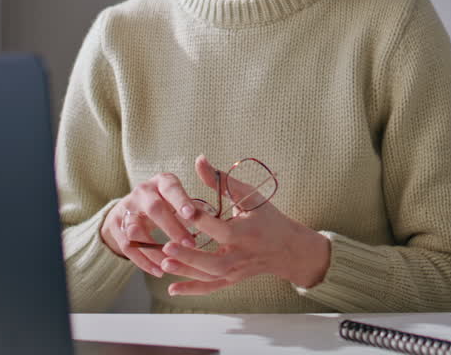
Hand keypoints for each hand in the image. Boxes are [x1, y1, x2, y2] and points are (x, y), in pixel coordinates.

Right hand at [99, 170, 205, 278]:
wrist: (131, 207)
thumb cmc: (166, 203)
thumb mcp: (178, 199)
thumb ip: (193, 208)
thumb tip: (210, 221)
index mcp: (161, 182)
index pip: (171, 188)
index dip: (181, 201)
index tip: (192, 215)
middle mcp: (142, 192)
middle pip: (154, 209)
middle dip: (172, 228)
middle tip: (190, 245)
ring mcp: (126, 208)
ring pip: (137, 230)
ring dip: (154, 250)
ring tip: (171, 264)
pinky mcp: (115, 226)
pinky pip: (127, 246)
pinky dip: (143, 261)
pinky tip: (158, 271)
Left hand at [158, 155, 330, 296]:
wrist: (287, 247)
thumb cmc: (266, 216)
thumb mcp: (249, 195)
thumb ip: (221, 180)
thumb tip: (199, 160)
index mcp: (247, 232)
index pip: (221, 228)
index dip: (201, 220)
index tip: (181, 211)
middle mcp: (242, 255)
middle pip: (214, 261)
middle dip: (190, 256)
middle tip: (166, 247)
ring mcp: (237, 271)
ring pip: (210, 277)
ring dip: (186, 272)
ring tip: (163, 263)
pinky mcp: (232, 280)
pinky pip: (211, 288)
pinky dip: (192, 290)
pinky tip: (171, 289)